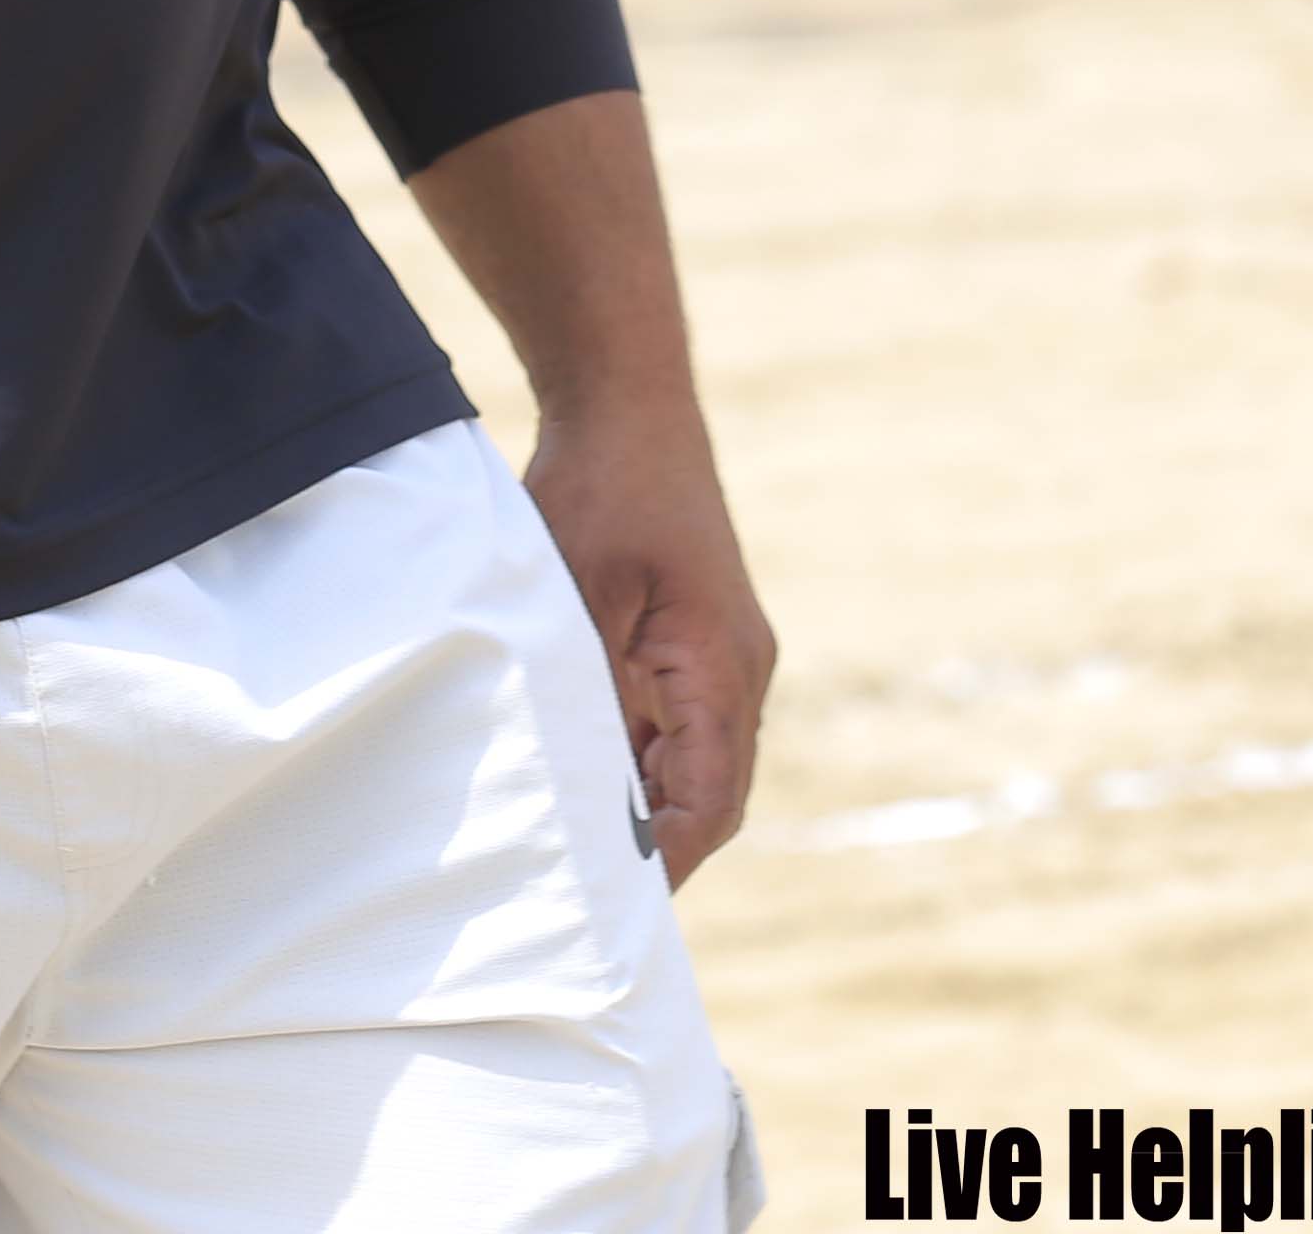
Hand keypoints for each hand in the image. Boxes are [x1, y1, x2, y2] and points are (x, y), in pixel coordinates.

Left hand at [517, 397, 776, 883]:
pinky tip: (582, 776)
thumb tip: (577, 782)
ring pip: (696, 765)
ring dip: (646, 806)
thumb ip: (587, 691)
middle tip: (584, 897)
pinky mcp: (699, 643)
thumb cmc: (601, 490)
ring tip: (573, 849)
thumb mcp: (578, 595)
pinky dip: (640, 762)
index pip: (709, 801)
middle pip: (711, 796)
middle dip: (657, 848)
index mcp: (720, 668)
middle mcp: (739, 673)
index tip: (611, 906)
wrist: (628, 407)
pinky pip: (680, 727)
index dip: (666, 860)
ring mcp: (724, 658)